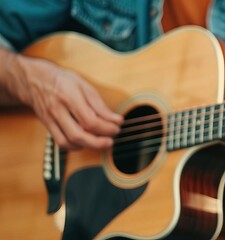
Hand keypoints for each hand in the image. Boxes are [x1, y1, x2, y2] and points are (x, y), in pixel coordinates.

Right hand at [5, 54, 122, 149]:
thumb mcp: (84, 85)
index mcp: (69, 96)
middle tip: (111, 140)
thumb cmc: (63, 81)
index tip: (118, 126)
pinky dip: (76, 146)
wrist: (34, 79)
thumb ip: (100, 105)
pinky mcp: (47, 126)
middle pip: (78, 135)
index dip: (107, 128)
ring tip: (101, 141)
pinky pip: (61, 143)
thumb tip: (116, 120)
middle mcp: (57, 110)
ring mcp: (50, 119)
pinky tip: (86, 142)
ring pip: (68, 142)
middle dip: (98, 142)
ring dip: (88, 146)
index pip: (90, 120)